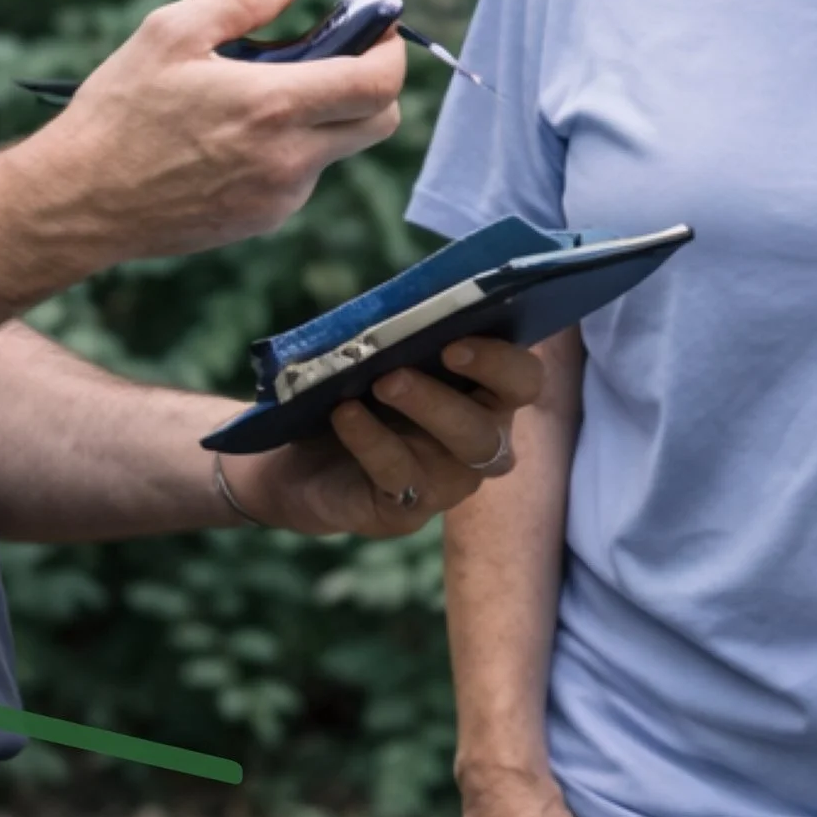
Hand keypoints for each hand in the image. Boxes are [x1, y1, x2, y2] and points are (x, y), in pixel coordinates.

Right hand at [35, 0, 403, 262]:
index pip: (379, 84)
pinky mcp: (261, 222)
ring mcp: (279, 198)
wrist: (79, 202)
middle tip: (333, 57)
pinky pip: (299, 179)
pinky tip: (232, 138)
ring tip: (254, 98)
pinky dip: (288, 151)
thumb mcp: (169, 33)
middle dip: (372, 85)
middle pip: (380, 122)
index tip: (376, 30)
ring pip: (337, 150)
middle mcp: (290, 159)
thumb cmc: (119, 113)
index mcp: (275, 106)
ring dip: (321, 118)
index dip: (390, 52)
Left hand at [232, 336, 535, 538]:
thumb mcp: (377, 358)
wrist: (294, 461)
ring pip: (464, 451)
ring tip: (384, 382)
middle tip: (435, 353)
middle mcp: (478, 441)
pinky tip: (345, 415)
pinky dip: (372, 440)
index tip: (458, 340)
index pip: (523, 380)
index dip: (503, 361)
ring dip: (429, 408)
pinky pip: (400, 476)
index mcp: (482, 396)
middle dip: (472, 383)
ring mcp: (447, 482)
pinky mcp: (406, 510)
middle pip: (498, 424)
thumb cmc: (351, 393)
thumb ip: (402, 334)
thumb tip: (404, 305)